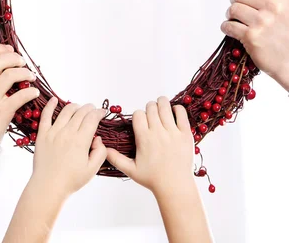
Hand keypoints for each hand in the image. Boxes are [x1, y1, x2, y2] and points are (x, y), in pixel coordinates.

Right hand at [0, 44, 38, 140]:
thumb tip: (0, 61)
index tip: (9, 49)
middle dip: (14, 58)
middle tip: (23, 62)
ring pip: (11, 75)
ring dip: (25, 73)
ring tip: (31, 77)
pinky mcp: (2, 111)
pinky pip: (21, 95)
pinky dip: (31, 92)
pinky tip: (34, 92)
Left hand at [31, 99, 106, 197]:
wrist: (48, 187)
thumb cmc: (71, 180)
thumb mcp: (92, 169)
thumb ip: (100, 152)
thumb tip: (98, 139)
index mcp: (81, 141)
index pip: (92, 118)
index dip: (99, 112)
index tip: (103, 112)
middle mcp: (67, 133)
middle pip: (80, 112)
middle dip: (89, 108)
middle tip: (93, 109)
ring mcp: (53, 132)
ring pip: (66, 111)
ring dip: (75, 106)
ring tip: (79, 107)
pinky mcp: (42, 135)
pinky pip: (45, 115)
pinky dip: (50, 105)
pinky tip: (54, 99)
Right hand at [107, 98, 211, 242]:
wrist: (174, 185)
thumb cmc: (152, 179)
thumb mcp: (131, 170)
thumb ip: (116, 158)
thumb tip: (103, 149)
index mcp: (144, 138)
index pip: (138, 114)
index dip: (138, 115)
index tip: (141, 121)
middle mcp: (158, 132)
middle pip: (151, 107)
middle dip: (149, 108)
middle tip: (151, 114)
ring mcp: (173, 132)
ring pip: (165, 107)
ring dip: (162, 103)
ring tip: (161, 106)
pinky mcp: (185, 134)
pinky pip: (181, 113)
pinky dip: (177, 108)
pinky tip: (174, 111)